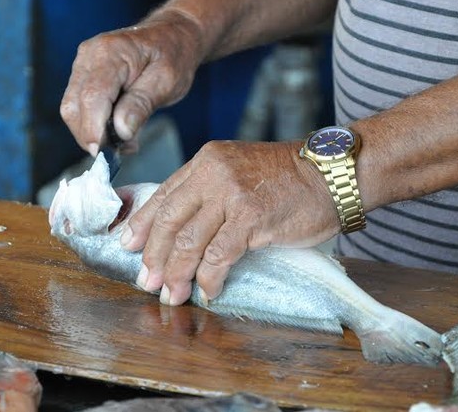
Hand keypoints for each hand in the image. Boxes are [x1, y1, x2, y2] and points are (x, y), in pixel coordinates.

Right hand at [60, 11, 202, 155]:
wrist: (171, 37)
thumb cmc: (173, 56)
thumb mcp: (167, 81)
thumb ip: (142, 104)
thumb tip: (120, 130)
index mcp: (109, 53)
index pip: (91, 97)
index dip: (93, 129)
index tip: (103, 154)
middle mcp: (88, 56)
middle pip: (74, 107)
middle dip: (92, 136)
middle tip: (122, 150)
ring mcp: (82, 66)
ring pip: (73, 110)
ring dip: (94, 133)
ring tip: (125, 141)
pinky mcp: (83, 76)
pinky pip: (80, 107)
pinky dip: (95, 125)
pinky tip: (119, 131)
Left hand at [121, 140, 339, 305]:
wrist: (330, 174)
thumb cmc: (285, 179)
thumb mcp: (237, 172)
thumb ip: (208, 193)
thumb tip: (179, 230)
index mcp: (205, 162)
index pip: (163, 196)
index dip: (141, 225)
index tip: (126, 247)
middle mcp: (213, 174)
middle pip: (169, 221)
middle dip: (154, 257)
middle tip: (147, 283)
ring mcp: (232, 195)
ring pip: (190, 242)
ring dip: (178, 274)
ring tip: (172, 295)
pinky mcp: (252, 218)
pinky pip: (220, 256)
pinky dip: (210, 278)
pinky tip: (209, 291)